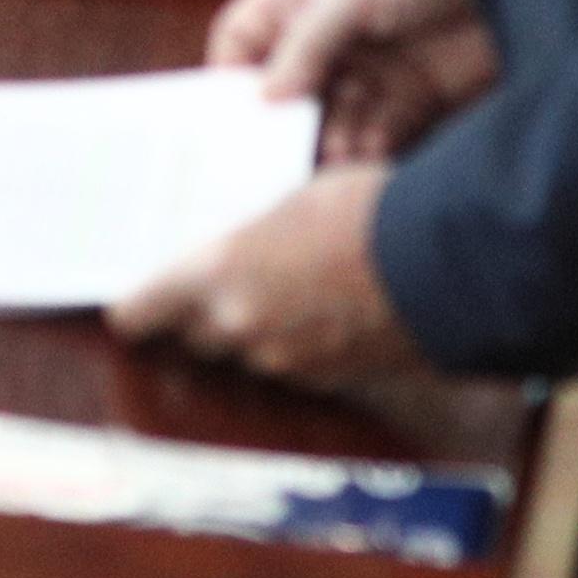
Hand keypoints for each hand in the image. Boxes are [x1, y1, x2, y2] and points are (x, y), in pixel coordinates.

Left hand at [107, 163, 426, 385]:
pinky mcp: (333, 379)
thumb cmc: (368, 209)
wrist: (450, 262)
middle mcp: (241, 328)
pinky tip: (322, 314)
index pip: (140, 311)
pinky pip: (294, 367)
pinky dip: (297, 347)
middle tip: (209, 287)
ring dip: (251, 332)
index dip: (132, 308)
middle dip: (197, 316)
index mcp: (218, 274)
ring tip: (279, 292)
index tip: (127, 302)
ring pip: (246, 354)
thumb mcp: (292, 198)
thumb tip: (239, 237)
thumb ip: (251, 232)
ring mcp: (288, 362)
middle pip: (193, 336)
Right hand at [207, 0, 495, 161]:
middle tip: (284, 159)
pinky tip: (370, 153)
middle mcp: (329, 34)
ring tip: (337, 155)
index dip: (232, 80)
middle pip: (287, 92)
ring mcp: (372, 66)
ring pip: (332, 118)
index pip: (243, 41)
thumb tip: (263, 99)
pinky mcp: (414, 95)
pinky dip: (370, 146)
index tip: (231, 123)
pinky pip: (379, 131)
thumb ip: (305, 44)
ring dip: (331, 139)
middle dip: (285, 125)